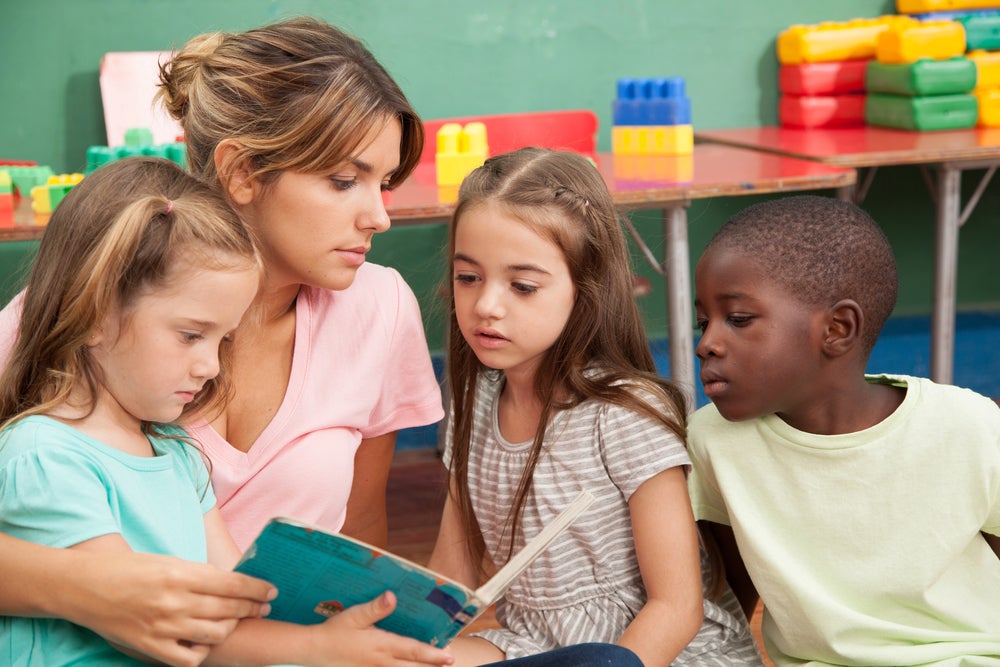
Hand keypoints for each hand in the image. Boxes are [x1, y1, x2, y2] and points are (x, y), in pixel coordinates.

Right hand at [65, 551, 275, 666]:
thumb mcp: (169, 561)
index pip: (232, 583)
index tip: (270, 590)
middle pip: (228, 609)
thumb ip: (199, 575)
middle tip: (263, 606)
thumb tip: (231, 585)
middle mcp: (174, 601)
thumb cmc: (128, 569)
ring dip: (232, 627)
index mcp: (180, 574)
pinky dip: (204, 651)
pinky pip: (189, 658)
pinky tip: (206, 642)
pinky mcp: (150, 647)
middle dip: (251, 608)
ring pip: (215, 634)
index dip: (256, 589)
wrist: (84, 587)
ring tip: (236, 621)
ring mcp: (163, 627)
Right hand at [305, 591, 453, 666]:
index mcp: (382, 647)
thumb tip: (392, 596)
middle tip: (450, 663)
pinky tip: (407, 666)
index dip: (433, 655)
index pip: (414, 652)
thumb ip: (375, 608)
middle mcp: (382, 663)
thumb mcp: (354, 616)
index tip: (450, 656)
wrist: (314, 651)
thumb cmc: (335, 631)